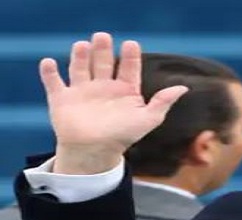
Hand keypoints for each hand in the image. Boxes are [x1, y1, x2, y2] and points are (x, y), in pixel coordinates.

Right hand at [39, 32, 187, 174]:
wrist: (95, 154)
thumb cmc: (123, 137)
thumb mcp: (148, 119)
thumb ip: (163, 102)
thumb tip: (184, 88)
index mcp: (124, 92)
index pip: (128, 68)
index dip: (130, 56)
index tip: (131, 44)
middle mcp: (103, 88)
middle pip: (102, 62)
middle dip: (103, 49)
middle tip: (103, 36)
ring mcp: (82, 92)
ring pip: (79, 67)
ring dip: (80, 55)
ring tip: (83, 45)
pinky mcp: (62, 99)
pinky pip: (53, 82)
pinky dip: (49, 72)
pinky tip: (50, 63)